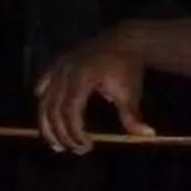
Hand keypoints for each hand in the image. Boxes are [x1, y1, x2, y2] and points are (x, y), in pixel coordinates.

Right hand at [34, 28, 153, 153]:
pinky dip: (43, 106)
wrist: (123, 40)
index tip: (87, 146)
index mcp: (82, 77)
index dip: (74, 131)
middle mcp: (65, 72)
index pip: (70, 110)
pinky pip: (43, 88)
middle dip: (62, 134)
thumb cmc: (127, 68)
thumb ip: (132, 115)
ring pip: (44, 102)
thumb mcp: (130, 92)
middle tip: (75, 150)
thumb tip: (147, 135)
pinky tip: (46, 121)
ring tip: (57, 146)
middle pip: (54, 110)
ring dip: (47, 126)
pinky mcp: (56, 66)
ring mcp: (58, 68)